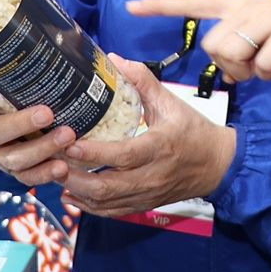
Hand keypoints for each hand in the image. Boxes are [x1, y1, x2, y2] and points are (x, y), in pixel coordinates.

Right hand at [0, 81, 75, 186]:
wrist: (7, 126)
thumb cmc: (5, 101)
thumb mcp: (0, 87)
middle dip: (22, 125)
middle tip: (48, 113)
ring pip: (15, 160)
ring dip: (42, 150)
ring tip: (67, 137)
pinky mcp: (15, 170)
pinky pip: (27, 177)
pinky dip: (45, 174)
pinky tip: (62, 167)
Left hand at [59, 55, 236, 216]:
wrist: (218, 165)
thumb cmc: (195, 131)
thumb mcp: (172, 102)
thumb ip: (143, 81)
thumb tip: (114, 60)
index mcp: (160, 147)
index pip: (124, 155)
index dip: (94, 153)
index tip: (70, 144)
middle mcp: (152, 176)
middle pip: (108, 186)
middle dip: (76, 176)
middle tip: (52, 160)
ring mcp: (147, 194)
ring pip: (106, 202)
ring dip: (77, 191)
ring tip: (55, 174)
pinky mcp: (144, 205)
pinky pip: (112, 211)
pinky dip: (88, 206)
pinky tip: (70, 194)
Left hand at [126, 0, 270, 82]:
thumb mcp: (263, 35)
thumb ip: (240, 45)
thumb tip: (227, 72)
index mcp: (237, 2)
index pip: (192, 2)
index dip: (161, 6)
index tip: (131, 6)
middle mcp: (248, 2)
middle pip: (212, 45)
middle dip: (229, 65)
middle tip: (252, 65)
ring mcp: (268, 13)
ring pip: (232, 55)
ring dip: (248, 70)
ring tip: (268, 61)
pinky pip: (262, 66)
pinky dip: (270, 73)